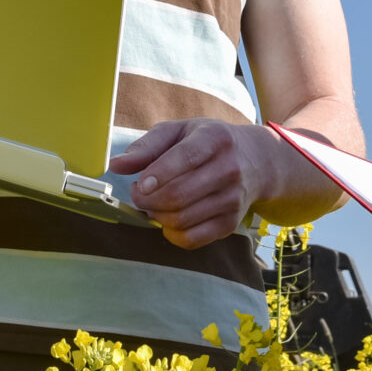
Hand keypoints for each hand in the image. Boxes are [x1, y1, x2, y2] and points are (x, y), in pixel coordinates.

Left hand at [110, 119, 286, 249]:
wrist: (255, 160)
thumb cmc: (207, 142)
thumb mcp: (178, 131)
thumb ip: (146, 146)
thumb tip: (116, 165)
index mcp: (215, 139)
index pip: (186, 158)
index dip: (159, 174)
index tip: (139, 184)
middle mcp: (229, 168)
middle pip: (179, 195)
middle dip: (148, 199)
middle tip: (139, 193)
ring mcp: (233, 199)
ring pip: (182, 219)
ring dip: (157, 215)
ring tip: (154, 203)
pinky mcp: (231, 223)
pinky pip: (192, 239)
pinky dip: (171, 233)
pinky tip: (168, 219)